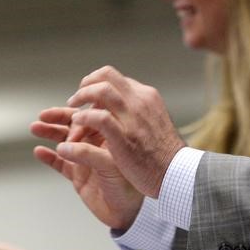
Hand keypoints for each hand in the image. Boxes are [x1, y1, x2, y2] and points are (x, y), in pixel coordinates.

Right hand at [31, 106, 143, 229]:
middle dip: (58, 118)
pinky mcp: (77, 175)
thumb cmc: (129, 188)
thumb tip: (63, 146)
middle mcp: (97, 145)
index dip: (80, 114)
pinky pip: (59, 163)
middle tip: (44, 115)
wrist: (126, 215)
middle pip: (74, 125)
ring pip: (63, 141)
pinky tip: (39, 152)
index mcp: (111, 136)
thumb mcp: (110, 165)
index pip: (93, 117)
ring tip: (36, 127)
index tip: (70, 116)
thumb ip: (88, 153)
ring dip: (50, 133)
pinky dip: (48, 157)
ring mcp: (85, 159)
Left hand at [63, 66, 186, 197]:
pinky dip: (84, 118)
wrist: (177, 173)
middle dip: (85, 84)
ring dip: (81, 97)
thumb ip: (138, 113)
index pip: (115, 79)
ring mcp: (132, 118)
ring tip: (72, 112)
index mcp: (146, 97)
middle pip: (106, 76)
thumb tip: (121, 109)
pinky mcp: (124, 137)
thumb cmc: (164, 155)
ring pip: (101, 90)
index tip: (87, 98)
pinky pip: (99, 118)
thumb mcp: (154, 122)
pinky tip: (77, 124)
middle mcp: (139, 102)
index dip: (96, 85)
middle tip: (75, 100)